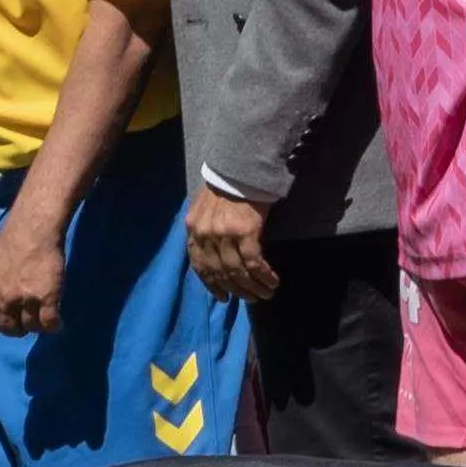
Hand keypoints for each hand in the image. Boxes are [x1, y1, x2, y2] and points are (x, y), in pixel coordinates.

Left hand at [0, 205, 69, 338]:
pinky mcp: (47, 298)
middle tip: (28, 319)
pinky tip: (57, 322)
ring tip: (44, 319)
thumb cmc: (12, 236)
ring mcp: (26, 300)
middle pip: (10, 329)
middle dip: (19, 328)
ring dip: (38, 326)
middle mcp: (5, 299)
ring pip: (31, 327)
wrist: (33, 228)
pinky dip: (54, 326)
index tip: (7, 320)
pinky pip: (50, 323)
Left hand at [184, 183, 275, 304]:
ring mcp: (224, 235)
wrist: (241, 167)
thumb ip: (204, 229)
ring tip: (265, 294)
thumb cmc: (225, 186)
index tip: (223, 296)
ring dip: (253, 287)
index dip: (211, 284)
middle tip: (251, 299)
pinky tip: (272, 282)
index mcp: (193, 229)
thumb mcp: (204, 208)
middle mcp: (205, 235)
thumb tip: (213, 253)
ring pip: (237, 272)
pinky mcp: (245, 232)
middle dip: (236, 290)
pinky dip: (263, 276)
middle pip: (219, 272)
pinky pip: (254, 263)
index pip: (199, 264)